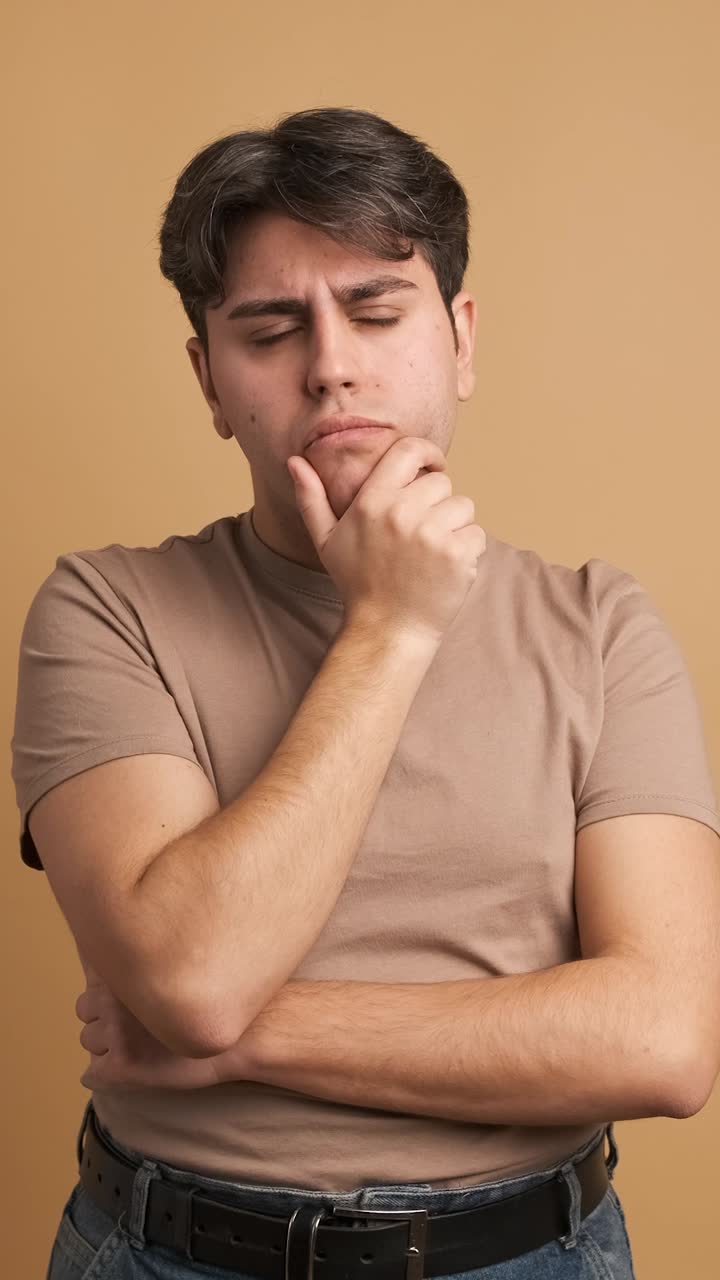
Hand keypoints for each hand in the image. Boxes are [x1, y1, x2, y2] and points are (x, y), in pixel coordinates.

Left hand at [75, 978, 229, 1090]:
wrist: (242, 1037)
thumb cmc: (213, 1000)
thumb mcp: (177, 969)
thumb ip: (143, 966)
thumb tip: (111, 958)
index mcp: (128, 972)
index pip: (92, 985)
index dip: (111, 997)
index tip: (131, 1006)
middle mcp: (116, 998)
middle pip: (85, 1012)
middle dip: (105, 1020)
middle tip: (139, 1029)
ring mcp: (116, 1032)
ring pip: (89, 1042)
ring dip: (107, 1046)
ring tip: (142, 1048)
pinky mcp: (121, 1065)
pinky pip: (92, 1075)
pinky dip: (105, 1076)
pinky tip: (131, 1070)